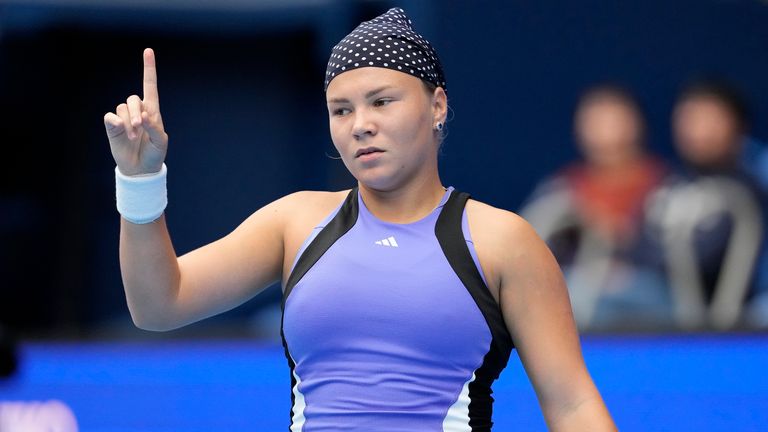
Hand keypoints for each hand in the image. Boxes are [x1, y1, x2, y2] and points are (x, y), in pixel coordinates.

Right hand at [104, 48, 167, 175]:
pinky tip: (121, 131)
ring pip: (122, 108)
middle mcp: (137, 111)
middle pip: (133, 99)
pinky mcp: (112, 126)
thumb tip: (143, 115)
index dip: (148, 69)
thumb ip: (154, 127)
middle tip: (140, 128)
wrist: (141, 169)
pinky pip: (110, 117)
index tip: (148, 51)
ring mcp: (123, 118)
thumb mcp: (161, 142)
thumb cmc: (155, 154)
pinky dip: (116, 123)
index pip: (150, 86)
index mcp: (152, 111)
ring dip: (129, 122)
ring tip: (133, 137)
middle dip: (137, 112)